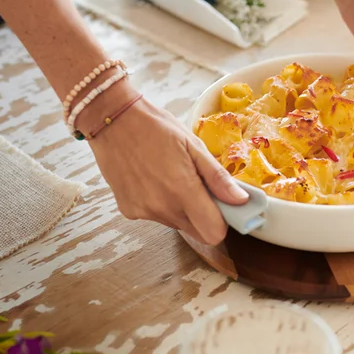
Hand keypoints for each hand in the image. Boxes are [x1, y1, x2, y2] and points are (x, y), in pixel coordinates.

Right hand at [86, 90, 247, 244]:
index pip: (213, 233)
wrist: (112, 120)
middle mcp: (162, 208)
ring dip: (181, 208)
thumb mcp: (193, 145)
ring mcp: (143, 212)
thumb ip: (217, 177)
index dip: (222, 222)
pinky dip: (159, 203)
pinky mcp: (128, 211)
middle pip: (196, 231)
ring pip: (176, 224)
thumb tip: (241, 200)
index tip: (222, 204)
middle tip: (198, 185)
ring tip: (170, 176)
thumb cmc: (155, 127)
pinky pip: (155, 216)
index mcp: (183, 190)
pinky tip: (151, 179)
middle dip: (203, 215)